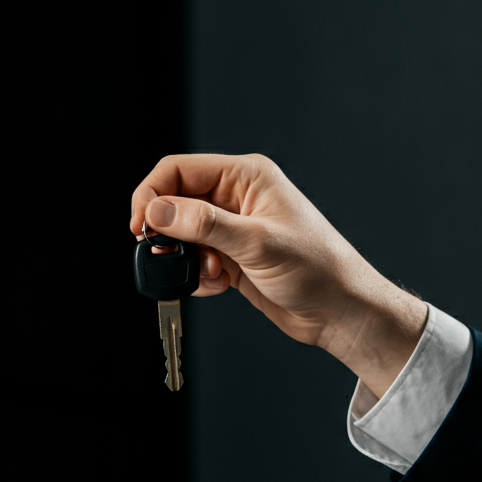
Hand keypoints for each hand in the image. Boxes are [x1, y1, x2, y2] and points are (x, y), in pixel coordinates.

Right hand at [131, 154, 427, 397]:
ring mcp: (234, 228)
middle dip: (168, 232)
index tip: (140, 226)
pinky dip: (198, 275)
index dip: (152, 194)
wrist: (341, 311)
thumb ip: (204, 224)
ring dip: (186, 258)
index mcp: (246, 176)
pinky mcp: (233, 257)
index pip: (179, 170)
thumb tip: (157, 210)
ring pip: (183, 235)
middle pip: (176, 202)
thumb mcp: (256, 242)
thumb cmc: (317, 268)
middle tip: (167, 256)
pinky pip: (196, 260)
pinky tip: (218, 286)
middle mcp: (237, 197)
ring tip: (209, 274)